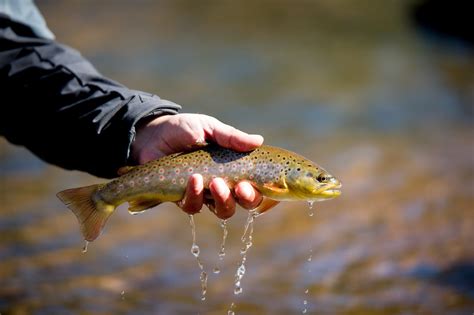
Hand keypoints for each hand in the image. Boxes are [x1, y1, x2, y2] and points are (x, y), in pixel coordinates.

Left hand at [131, 113, 263, 218]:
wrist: (152, 134)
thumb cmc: (184, 129)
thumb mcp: (209, 128)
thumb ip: (231, 137)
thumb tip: (259, 140)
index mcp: (233, 168)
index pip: (255, 185)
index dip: (261, 191)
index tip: (255, 182)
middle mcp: (222, 184)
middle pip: (243, 203)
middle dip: (246, 199)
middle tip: (240, 187)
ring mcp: (204, 194)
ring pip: (221, 210)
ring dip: (222, 199)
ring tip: (214, 182)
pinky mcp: (183, 198)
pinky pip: (194, 206)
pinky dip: (195, 194)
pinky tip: (193, 178)